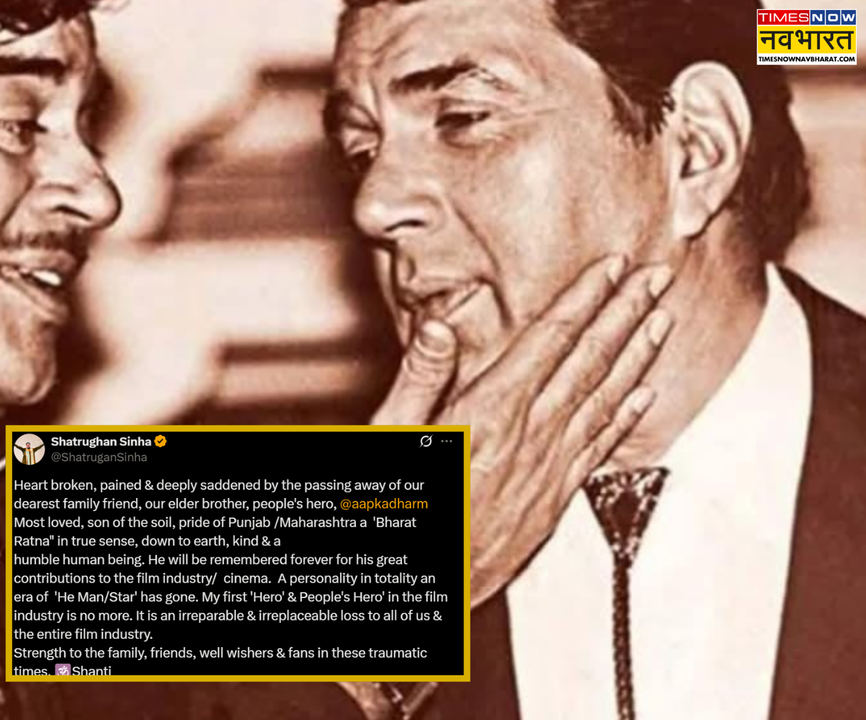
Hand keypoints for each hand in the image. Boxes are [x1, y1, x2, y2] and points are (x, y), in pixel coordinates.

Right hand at [373, 256, 673, 606]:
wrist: (429, 585)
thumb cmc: (400, 510)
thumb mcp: (390, 436)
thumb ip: (420, 379)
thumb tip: (441, 327)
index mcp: (488, 412)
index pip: (549, 340)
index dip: (584, 299)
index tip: (611, 267)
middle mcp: (529, 436)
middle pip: (588, 361)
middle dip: (625, 313)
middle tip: (656, 277)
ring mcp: (547, 468)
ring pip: (605, 399)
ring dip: (637, 355)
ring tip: (662, 320)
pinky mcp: (554, 496)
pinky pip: (600, 446)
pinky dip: (626, 415)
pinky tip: (644, 394)